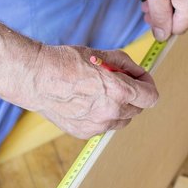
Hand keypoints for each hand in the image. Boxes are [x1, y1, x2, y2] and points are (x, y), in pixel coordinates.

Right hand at [29, 44, 158, 138]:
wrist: (37, 78)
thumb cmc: (67, 62)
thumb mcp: (102, 54)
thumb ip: (126, 66)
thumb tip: (139, 75)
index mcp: (119, 90)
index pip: (151, 97)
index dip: (148, 86)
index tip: (140, 81)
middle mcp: (111, 111)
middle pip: (137, 109)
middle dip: (132, 95)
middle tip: (117, 82)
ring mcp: (98, 125)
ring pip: (121, 120)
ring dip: (118, 107)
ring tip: (99, 92)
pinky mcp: (85, 133)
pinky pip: (103, 126)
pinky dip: (101, 116)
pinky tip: (86, 102)